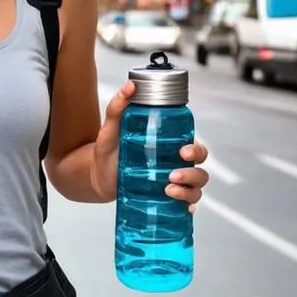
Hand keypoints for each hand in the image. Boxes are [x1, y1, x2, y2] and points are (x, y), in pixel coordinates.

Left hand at [93, 81, 209, 211]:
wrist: (95, 177)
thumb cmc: (107, 151)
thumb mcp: (111, 129)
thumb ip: (118, 107)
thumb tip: (129, 86)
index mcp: (169, 146)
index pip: (195, 146)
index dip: (197, 150)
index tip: (183, 152)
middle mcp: (175, 165)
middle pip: (201, 169)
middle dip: (193, 173)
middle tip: (172, 174)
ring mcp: (172, 184)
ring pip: (196, 189)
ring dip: (189, 191)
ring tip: (167, 189)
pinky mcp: (165, 201)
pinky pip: (187, 207)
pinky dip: (189, 209)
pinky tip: (182, 209)